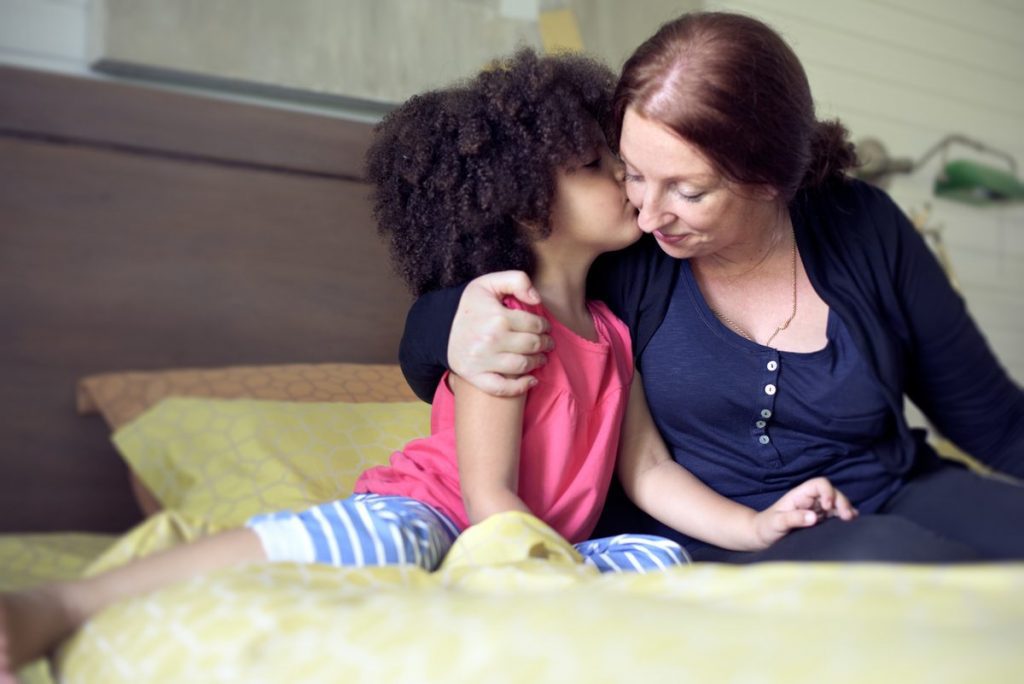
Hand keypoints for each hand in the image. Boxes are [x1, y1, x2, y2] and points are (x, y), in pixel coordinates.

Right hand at [448, 271, 552, 396]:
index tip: (546, 328)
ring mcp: (482, 360)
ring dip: (537, 362)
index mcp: (497, 317)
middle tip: (548, 343)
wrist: (438, 326)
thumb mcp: (489, 283)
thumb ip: (516, 280)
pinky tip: (532, 380)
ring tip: (542, 358)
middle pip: (531, 345)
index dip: (545, 326)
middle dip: (545, 344)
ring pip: (522, 365)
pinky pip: (502, 388)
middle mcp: (491, 340)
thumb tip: (537, 300)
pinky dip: (520, 387)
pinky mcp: (475, 376)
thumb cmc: (469, 305)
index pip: (534, 324)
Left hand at [751, 477, 856, 547]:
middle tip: (846, 517)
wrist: (761, 536)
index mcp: (799, 495)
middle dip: (841, 501)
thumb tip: (814, 517)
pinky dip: (844, 516)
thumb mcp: (775, 523)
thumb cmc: (766, 527)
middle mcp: (810, 500)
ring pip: (836, 503)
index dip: (827, 492)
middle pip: (832, 493)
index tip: (827, 507)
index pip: (819, 484)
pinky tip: (852, 521)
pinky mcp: (819, 520)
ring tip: (851, 519)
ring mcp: (816, 510)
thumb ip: (793, 519)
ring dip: (845, 509)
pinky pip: (835, 515)